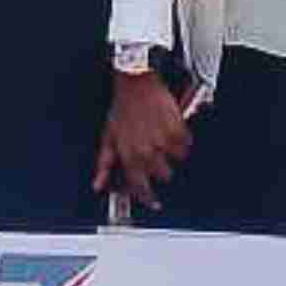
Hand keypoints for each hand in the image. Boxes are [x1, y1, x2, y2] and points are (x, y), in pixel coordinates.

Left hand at [93, 68, 191, 211]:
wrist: (136, 83)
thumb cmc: (122, 108)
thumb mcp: (109, 137)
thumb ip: (104, 164)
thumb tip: (98, 184)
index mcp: (129, 155)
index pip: (139, 186)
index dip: (146, 197)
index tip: (152, 202)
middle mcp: (147, 151)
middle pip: (163, 175)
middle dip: (159, 165)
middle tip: (153, 150)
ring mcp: (164, 142)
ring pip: (177, 160)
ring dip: (172, 151)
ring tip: (161, 136)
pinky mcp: (178, 130)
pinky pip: (186, 145)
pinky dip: (181, 139)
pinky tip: (170, 128)